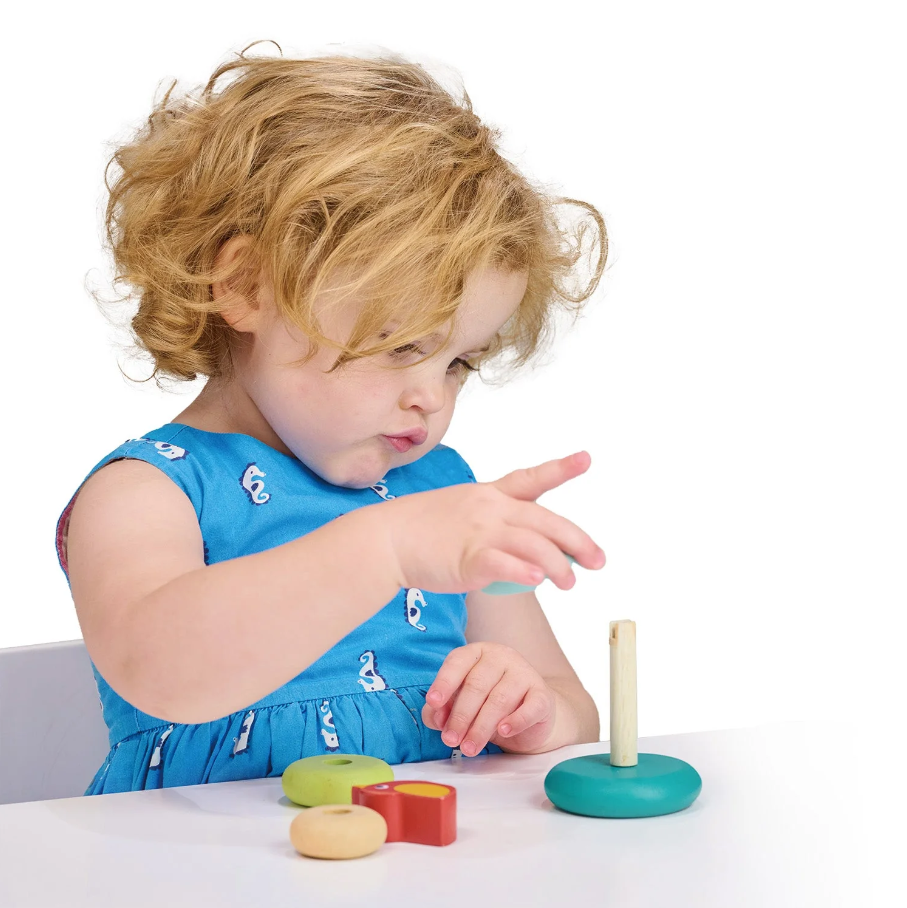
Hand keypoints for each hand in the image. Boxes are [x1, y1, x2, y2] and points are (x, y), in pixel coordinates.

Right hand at [380, 451, 605, 593]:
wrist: (385, 539)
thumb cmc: (421, 530)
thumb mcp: (460, 511)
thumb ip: (493, 524)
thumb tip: (524, 550)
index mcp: (489, 495)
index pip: (530, 478)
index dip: (561, 469)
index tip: (586, 459)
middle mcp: (490, 509)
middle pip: (546, 521)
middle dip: (578, 541)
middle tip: (599, 561)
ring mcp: (479, 532)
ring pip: (534, 545)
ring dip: (559, 566)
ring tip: (570, 584)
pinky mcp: (468, 559)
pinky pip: (504, 564)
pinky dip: (525, 572)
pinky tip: (538, 580)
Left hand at [421, 642, 556, 755]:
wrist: (530, 714)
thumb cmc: (489, 705)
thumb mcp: (462, 705)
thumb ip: (442, 709)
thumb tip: (436, 717)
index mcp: (477, 653)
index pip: (457, 662)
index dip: (444, 682)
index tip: (433, 702)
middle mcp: (501, 657)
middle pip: (476, 685)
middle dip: (460, 715)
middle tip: (450, 740)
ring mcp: (524, 673)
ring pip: (499, 699)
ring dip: (481, 727)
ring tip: (469, 747)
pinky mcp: (542, 695)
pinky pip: (530, 707)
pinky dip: (516, 720)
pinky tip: (503, 731)